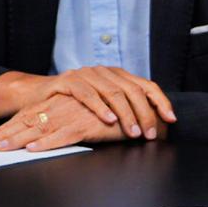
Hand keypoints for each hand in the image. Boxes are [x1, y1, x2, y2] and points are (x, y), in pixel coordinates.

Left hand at [0, 94, 132, 151]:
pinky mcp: (89, 125)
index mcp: (66, 102)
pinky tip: (33, 149)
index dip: (11, 126)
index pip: (32, 114)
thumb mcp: (89, 113)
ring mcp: (78, 114)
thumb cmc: (118, 116)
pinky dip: (47, 143)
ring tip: (1, 148)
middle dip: (7, 133)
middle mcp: (68, 105)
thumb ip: (70, 115)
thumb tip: (49, 128)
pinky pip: (64, 136)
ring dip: (19, 140)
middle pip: (31, 120)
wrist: (144, 114)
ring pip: (42, 128)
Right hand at [6, 67, 174, 139]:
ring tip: (133, 132)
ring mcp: (87, 74)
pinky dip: (100, 108)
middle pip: (134, 91)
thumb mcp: (103, 104)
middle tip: (148, 134)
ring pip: (114, 92)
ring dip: (126, 114)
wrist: (36, 96)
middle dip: (145, 114)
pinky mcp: (68, 81)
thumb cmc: (73, 104)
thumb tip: (151, 124)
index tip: (171, 120)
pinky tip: (109, 120)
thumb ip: (124, 108)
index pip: (147, 86)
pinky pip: (88, 94)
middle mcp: (106, 72)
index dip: (161, 102)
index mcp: (119, 76)